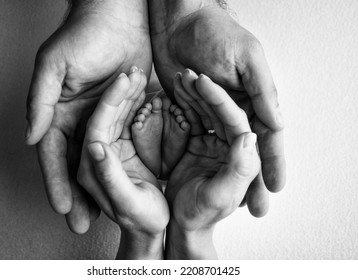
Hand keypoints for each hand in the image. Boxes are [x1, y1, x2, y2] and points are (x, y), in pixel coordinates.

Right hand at [25, 0, 151, 232]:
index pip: (55, 156)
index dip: (56, 183)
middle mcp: (79, 121)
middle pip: (77, 166)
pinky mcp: (125, 114)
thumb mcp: (55, 66)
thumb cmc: (84, 36)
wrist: (120, 17)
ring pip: (100, 161)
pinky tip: (131, 184)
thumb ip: (41, 102)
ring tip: (106, 215)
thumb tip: (30, 138)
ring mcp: (103, 120)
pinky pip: (124, 145)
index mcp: (58, 113)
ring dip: (101, 188)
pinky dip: (124, 166)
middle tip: (82, 225)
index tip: (62, 209)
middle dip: (78, 195)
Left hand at [78, 70, 168, 258]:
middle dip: (118, 92)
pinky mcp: (122, 146)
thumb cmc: (142, 220)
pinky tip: (145, 89)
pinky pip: (127, 120)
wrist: (154, 225)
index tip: (123, 80)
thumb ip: (109, 177)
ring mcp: (108, 148)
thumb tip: (95, 148)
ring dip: (127, 94)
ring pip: (115, 114)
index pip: (95, 128)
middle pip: (103, 116)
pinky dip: (136, 104)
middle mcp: (94, 156)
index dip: (109, 102)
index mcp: (89, 169)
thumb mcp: (129, 203)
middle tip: (134, 70)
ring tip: (141, 73)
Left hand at [149, 3, 284, 216]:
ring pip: (224, 150)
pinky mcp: (191, 110)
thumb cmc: (216, 34)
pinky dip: (203, 157)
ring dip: (230, 173)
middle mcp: (237, 109)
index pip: (267, 137)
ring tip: (232, 202)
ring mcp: (213, 112)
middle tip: (256, 209)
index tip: (275, 189)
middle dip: (253, 180)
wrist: (179, 24)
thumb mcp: (246, 59)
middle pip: (247, 151)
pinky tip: (204, 175)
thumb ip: (263, 92)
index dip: (273, 164)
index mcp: (255, 98)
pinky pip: (199, 138)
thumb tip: (278, 125)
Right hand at [165, 73, 259, 258]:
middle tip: (188, 73)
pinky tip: (174, 90)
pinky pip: (192, 119)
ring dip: (194, 94)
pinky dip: (183, 104)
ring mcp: (214, 142)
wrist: (179, 221)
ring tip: (180, 76)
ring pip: (206, 111)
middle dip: (205, 91)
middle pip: (220, 111)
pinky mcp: (197, 142)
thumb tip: (251, 136)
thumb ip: (239, 169)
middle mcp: (232, 145)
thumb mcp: (220, 196)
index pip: (236, 121)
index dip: (220, 99)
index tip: (204, 81)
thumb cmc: (201, 214)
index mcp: (243, 156)